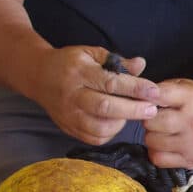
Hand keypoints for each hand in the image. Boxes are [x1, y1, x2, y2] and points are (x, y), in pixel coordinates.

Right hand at [29, 46, 160, 145]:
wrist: (38, 75)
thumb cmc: (71, 63)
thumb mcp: (92, 53)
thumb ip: (117, 60)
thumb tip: (141, 64)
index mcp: (80, 72)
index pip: (111, 82)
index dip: (135, 88)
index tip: (154, 92)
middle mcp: (72, 94)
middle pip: (104, 107)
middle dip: (132, 110)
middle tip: (152, 110)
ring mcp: (68, 113)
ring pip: (97, 126)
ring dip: (121, 124)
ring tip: (133, 115)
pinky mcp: (66, 127)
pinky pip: (91, 138)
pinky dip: (109, 133)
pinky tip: (117, 123)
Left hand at [143, 79, 192, 168]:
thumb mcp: (184, 86)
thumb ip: (161, 89)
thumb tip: (136, 99)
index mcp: (192, 98)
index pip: (158, 96)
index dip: (146, 99)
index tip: (145, 101)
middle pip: (151, 123)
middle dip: (149, 120)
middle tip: (157, 119)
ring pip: (151, 142)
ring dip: (152, 137)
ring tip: (163, 132)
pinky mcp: (191, 160)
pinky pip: (158, 159)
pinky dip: (157, 152)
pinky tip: (166, 145)